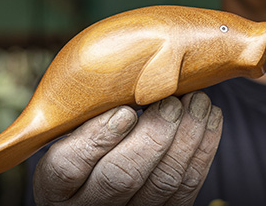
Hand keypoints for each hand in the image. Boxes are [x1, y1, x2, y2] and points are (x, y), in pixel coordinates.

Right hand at [33, 91, 222, 204]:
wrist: (108, 185)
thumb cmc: (87, 145)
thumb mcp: (70, 134)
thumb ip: (87, 116)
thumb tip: (123, 76)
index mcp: (56, 188)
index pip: (67, 167)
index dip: (97, 138)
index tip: (124, 111)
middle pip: (121, 177)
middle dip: (153, 136)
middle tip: (171, 102)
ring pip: (162, 183)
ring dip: (186, 137)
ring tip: (197, 101)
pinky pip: (188, 187)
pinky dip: (203, 149)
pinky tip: (209, 118)